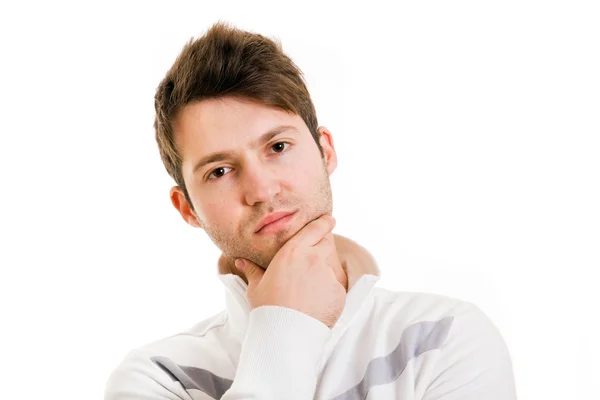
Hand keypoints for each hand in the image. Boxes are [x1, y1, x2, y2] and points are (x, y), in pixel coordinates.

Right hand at [235, 214, 345, 328]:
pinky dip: (327, 295)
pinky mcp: (338, 292)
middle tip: (314, 259)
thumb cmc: (267, 307)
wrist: (286, 333)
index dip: (324, 222)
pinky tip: (314, 306)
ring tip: (307, 294)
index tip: (329, 220)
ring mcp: (328, 275)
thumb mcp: (257, 287)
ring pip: (328, 270)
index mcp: (294, 251)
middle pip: (326, 243)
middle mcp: (314, 258)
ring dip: (321, 276)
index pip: (315, 228)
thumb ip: (252, 270)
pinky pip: (334, 289)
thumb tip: (241, 261)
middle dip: (323, 246)